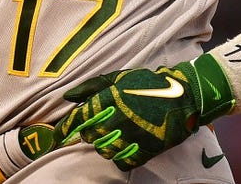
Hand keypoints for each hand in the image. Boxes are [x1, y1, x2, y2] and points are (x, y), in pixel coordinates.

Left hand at [53, 56, 234, 170]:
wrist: (183, 95)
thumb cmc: (149, 84)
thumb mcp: (121, 78)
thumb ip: (93, 86)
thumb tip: (68, 96)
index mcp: (109, 99)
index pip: (78, 118)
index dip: (64, 129)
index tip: (57, 136)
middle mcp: (117, 119)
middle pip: (90, 136)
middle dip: (92, 132)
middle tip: (104, 125)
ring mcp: (131, 136)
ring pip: (104, 151)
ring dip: (106, 145)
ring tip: (117, 135)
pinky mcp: (145, 150)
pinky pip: (121, 163)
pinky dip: (121, 158)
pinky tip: (127, 147)